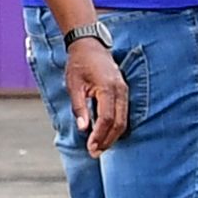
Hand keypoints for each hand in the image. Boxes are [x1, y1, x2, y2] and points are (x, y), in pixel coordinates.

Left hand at [65, 34, 131, 149]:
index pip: (107, 118)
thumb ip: (79, 107)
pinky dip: (115, 126)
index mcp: (107, 88)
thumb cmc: (79, 63)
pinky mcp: (123, 92)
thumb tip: (84, 129)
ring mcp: (124, 91)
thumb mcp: (73, 85)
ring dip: (112, 136)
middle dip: (107, 140)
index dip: (100, 136)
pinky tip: (105, 134)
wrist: (89, 45)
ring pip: (123, 120)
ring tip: (99, 147)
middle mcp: (120, 91)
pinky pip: (123, 114)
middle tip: (95, 153)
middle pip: (119, 123)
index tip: (90, 148)